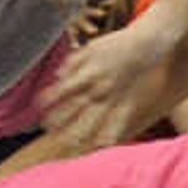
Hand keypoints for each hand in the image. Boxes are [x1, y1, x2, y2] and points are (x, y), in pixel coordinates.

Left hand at [36, 20, 180, 146]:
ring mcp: (114, 96)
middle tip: (49, 132)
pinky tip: (102, 145)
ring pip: (95, 117)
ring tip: (70, 143)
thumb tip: (58, 76)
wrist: (147, 42)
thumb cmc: (117, 44)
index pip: (64, 90)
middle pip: (76, 107)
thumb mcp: (91, 48)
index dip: (51, 100)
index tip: (40, 110)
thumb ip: (73, 62)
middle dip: (62, 121)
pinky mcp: (128, 101)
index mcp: (88, 72)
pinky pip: (119, 120)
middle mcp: (99, 86)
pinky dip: (111, 133)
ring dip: (81, 131)